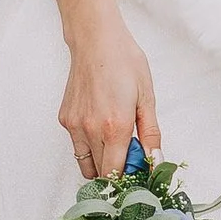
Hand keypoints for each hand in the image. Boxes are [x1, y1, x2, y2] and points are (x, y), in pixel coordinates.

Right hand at [57, 13, 161, 181]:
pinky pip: (77, 146)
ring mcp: (75, 126)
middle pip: (101, 173)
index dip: (128, 179)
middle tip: (130, 155)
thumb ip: (151, 134)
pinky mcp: (65, 119)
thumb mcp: (147, 97)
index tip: (138, 172)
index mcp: (115, 127)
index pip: (116, 173)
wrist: (96, 41)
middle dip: (117, 171)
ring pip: (86, 164)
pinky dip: (89, 146)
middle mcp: (91, 130)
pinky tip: (100, 127)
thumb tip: (155, 160)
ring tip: (115, 144)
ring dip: (101, 163)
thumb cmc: (124, 62)